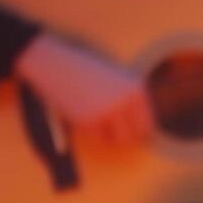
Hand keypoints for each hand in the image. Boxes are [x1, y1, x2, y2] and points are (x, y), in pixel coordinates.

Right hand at [15, 32, 155, 146]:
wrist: (56, 62)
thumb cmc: (85, 70)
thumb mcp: (114, 79)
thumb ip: (128, 101)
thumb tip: (139, 133)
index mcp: (135, 88)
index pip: (147, 124)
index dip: (137, 132)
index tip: (127, 134)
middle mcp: (126, 100)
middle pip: (134, 136)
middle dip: (124, 138)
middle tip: (111, 134)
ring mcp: (108, 111)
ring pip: (116, 140)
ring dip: (106, 135)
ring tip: (93, 118)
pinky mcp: (89, 119)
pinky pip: (96, 137)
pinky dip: (90, 132)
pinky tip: (80, 114)